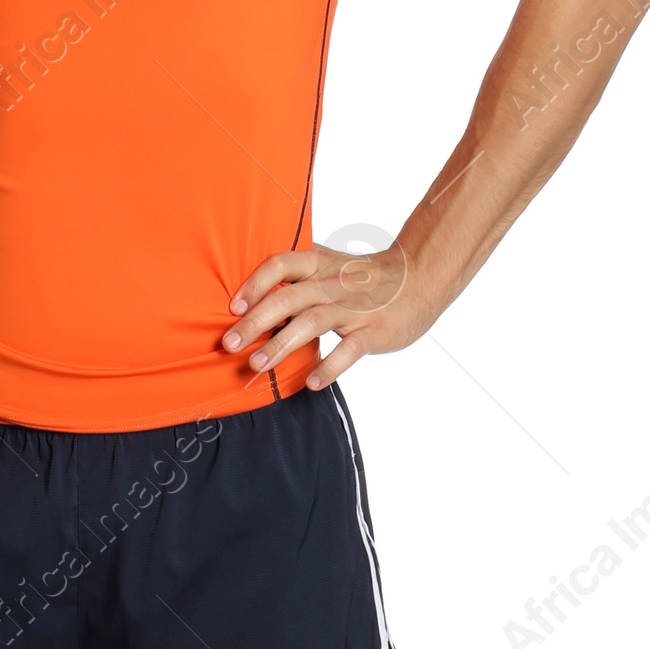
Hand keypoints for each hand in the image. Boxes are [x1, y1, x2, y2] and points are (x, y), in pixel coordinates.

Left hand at [223, 240, 427, 388]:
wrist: (420, 278)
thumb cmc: (364, 278)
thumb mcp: (330, 266)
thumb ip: (298, 277)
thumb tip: (252, 298)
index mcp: (319, 264)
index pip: (281, 265)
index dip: (254, 284)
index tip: (233, 307)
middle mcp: (333, 283)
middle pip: (288, 298)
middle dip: (255, 322)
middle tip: (230, 344)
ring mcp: (354, 308)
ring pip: (312, 322)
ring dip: (281, 344)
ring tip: (257, 365)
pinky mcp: (374, 331)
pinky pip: (349, 350)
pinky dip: (329, 367)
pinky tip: (311, 384)